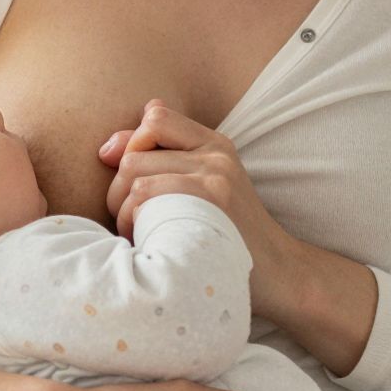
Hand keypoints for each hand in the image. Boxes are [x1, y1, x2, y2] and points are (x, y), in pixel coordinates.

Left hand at [99, 99, 293, 271]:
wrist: (279, 272)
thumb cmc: (229, 236)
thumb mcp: (207, 188)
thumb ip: (167, 162)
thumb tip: (112, 144)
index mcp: (215, 144)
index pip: (155, 118)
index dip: (129, 143)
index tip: (125, 178)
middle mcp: (215, 153)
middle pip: (135, 151)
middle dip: (117, 188)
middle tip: (126, 219)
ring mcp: (214, 175)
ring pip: (134, 172)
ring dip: (120, 208)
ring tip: (134, 233)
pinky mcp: (210, 199)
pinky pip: (145, 193)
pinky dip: (131, 219)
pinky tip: (144, 240)